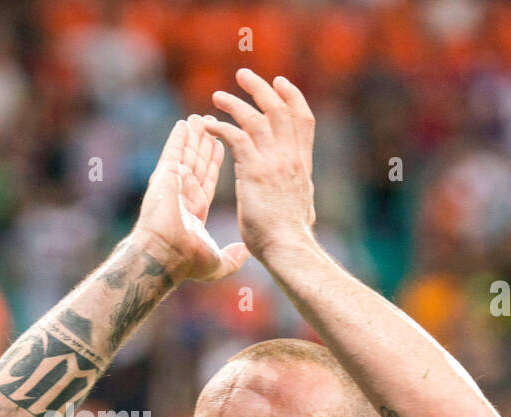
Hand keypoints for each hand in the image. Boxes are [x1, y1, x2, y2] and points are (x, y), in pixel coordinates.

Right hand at [131, 114, 249, 283]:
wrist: (165, 256)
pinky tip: (184, 123)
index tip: (222, 145)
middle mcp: (184, 194)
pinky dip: (179, 137)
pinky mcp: (165, 177)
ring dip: (195, 135)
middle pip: (198, 162)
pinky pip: (174, 151)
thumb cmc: (186, 261)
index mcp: (196, 209)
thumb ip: (232, 257)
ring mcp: (173, 184)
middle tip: (212, 121)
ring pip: (188, 154)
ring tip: (202, 116)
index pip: (209, 179)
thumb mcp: (216, 262)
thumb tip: (246, 253)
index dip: (215, 162)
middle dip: (205, 143)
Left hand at [203, 69, 316, 262]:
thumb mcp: (301, 206)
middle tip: (242, 75)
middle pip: (279, 109)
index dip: (292, 97)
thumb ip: (298, 192)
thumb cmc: (291, 237)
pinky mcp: (255, 171)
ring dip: (234, 103)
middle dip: (260, 88)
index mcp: (302, 164)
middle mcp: (291, 157)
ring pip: (256, 118)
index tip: (280, 82)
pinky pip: (236, 138)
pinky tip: (207, 126)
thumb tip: (301, 196)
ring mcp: (274, 162)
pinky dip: (220, 128)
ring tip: (216, 97)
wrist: (289, 248)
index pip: (302, 119)